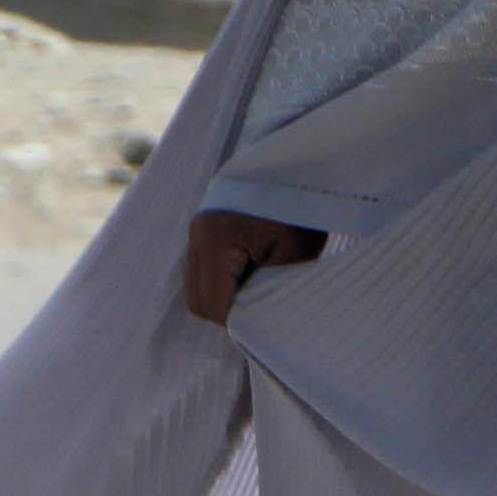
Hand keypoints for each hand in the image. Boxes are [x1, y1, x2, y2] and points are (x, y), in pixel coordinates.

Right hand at [183, 212, 327, 322]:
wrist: (298, 169)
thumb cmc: (299, 211)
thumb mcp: (292, 254)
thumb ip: (267, 292)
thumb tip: (251, 323)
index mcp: (216, 241)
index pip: (213, 305)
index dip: (237, 323)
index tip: (264, 325)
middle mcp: (198, 235)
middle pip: (198, 300)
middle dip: (227, 313)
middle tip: (262, 311)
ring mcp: (197, 232)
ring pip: (198, 288)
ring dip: (224, 298)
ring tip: (257, 292)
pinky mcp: (204, 231)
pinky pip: (204, 271)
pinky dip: (223, 282)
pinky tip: (250, 277)